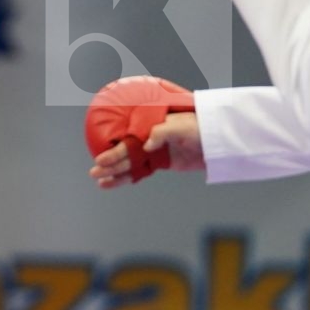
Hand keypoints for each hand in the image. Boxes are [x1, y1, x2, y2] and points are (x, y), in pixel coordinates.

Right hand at [89, 112, 203, 188]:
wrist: (214, 139)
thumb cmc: (198, 127)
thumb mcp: (181, 126)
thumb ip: (162, 133)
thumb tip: (146, 145)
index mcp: (148, 127)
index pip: (127, 142)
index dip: (114, 152)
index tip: (100, 158)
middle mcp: (147, 139)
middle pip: (125, 154)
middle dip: (109, 164)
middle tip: (94, 172)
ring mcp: (153, 152)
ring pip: (129, 164)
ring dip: (114, 173)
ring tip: (99, 180)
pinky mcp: (159, 163)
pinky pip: (140, 171)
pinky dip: (127, 177)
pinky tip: (113, 183)